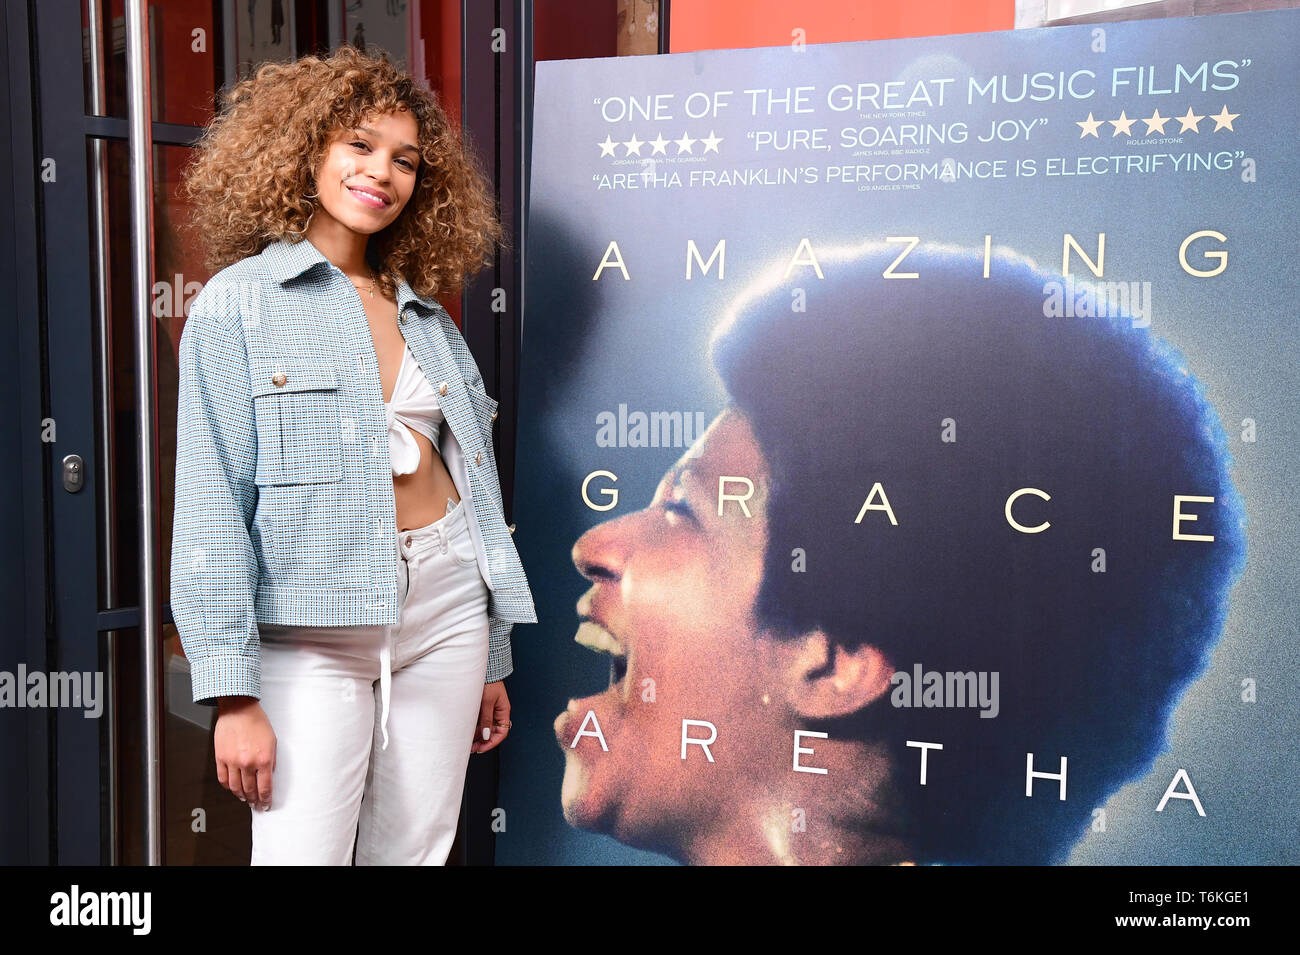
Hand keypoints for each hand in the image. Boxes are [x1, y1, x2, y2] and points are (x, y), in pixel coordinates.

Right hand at [214, 696, 276, 810]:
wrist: (239, 709)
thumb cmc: (257, 722)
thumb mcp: (273, 741)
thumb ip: (271, 760)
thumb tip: (269, 775)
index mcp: (264, 759)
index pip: (265, 787)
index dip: (266, 799)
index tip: (266, 805)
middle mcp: (248, 763)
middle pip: (250, 790)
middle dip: (254, 800)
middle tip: (256, 805)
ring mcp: (232, 761)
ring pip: (235, 787)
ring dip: (241, 796)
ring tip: (245, 799)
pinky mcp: (220, 758)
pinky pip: (223, 778)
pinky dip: (228, 787)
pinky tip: (232, 788)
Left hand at [472, 681, 510, 753]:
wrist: (484, 670)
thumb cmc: (488, 682)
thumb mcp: (487, 702)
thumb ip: (486, 719)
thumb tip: (486, 735)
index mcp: (504, 711)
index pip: (502, 732)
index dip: (492, 742)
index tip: (482, 748)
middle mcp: (498, 713)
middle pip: (493, 732)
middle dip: (484, 742)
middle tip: (472, 748)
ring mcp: (490, 711)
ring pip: (486, 729)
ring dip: (478, 737)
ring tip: (467, 743)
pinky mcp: (482, 708)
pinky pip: (480, 722)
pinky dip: (475, 729)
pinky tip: (467, 733)